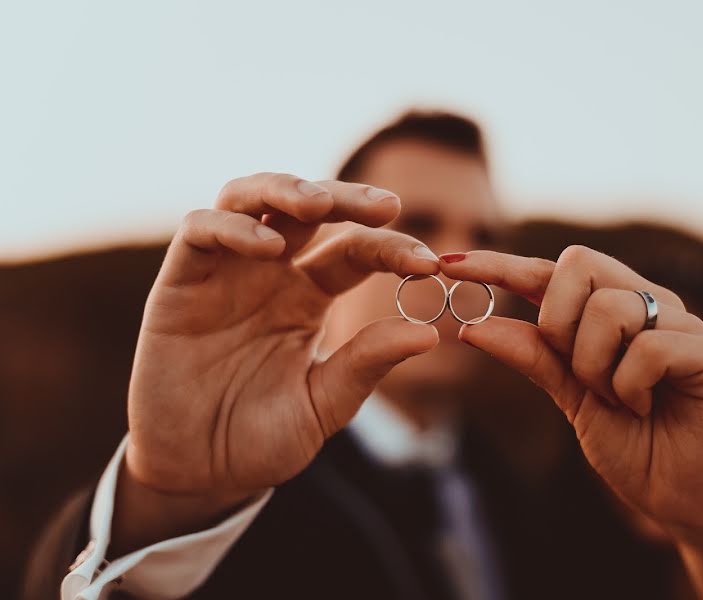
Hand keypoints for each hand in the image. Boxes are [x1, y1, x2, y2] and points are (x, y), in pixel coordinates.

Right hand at [127, 173, 440, 499]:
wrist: (197, 473)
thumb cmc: (261, 438)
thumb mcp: (325, 403)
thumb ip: (366, 364)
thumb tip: (430, 335)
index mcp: (309, 296)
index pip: (355, 250)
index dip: (391, 248)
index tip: (429, 263)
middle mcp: (269, 273)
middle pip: (307, 208)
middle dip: (346, 198)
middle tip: (385, 206)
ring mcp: (224, 273)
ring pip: (248, 198)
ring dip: (284, 190)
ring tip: (318, 204)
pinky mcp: (179, 283)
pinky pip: (200, 231)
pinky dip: (233, 227)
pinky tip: (267, 248)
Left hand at [439, 246, 702, 534]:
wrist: (678, 497)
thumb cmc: (629, 442)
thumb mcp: (568, 396)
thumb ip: (533, 355)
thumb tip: (474, 325)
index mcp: (612, 308)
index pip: (549, 271)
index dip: (501, 265)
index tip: (449, 265)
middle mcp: (649, 303)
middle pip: (579, 265)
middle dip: (558, 323)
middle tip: (577, 372)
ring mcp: (683, 324)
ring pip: (611, 308)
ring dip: (595, 367)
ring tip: (618, 398)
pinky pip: (649, 348)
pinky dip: (630, 386)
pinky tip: (644, 406)